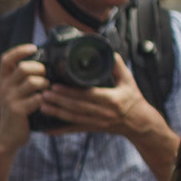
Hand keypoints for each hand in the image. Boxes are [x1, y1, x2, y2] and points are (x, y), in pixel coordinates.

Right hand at [0, 42, 48, 147]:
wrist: (8, 136)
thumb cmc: (16, 111)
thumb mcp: (13, 92)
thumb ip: (21, 78)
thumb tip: (42, 63)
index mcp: (3, 80)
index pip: (6, 59)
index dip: (19, 50)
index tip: (33, 47)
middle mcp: (4, 88)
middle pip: (23, 68)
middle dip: (40, 69)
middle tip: (45, 75)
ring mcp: (10, 99)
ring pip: (33, 82)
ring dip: (45, 84)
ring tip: (46, 90)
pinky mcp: (17, 110)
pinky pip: (37, 98)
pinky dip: (45, 99)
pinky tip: (45, 103)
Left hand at [34, 50, 155, 138]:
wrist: (138, 123)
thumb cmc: (133, 99)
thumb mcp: (129, 80)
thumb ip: (117, 65)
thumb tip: (108, 50)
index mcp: (111, 99)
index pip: (88, 95)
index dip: (70, 92)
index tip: (56, 85)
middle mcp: (103, 113)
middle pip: (77, 107)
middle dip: (58, 101)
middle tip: (43, 93)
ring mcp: (97, 122)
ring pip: (73, 118)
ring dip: (56, 112)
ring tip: (41, 105)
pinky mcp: (92, 128)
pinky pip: (73, 129)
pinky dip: (59, 130)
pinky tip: (46, 128)